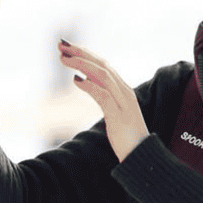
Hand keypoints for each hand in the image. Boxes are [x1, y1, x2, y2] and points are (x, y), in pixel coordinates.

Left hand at [58, 40, 148, 161]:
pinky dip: (90, 85)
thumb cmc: (126, 138)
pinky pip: (104, 95)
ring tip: (63, 59)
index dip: (85, 54)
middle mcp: (125, 92)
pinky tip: (76, 80)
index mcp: (123, 90)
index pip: (103, 65)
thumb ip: (101, 94)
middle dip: (81, 53)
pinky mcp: (120, 116)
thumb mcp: (111, 111)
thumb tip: (82, 79)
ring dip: (81, 64)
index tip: (67, 48)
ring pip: (103, 75)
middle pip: (102, 65)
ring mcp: (124, 102)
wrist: (142, 157)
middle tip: (60, 44)